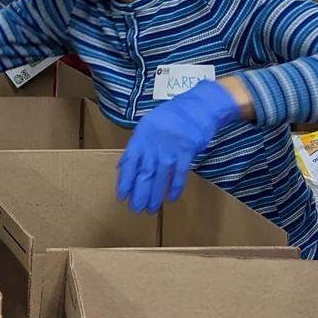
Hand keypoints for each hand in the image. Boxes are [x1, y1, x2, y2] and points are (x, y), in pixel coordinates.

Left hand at [116, 79, 243, 213]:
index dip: (125, 181)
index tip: (122, 196)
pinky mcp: (186, 152)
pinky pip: (180, 174)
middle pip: (144, 174)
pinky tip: (171, 198)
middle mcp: (153, 146)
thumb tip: (123, 166)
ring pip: (160, 177)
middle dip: (139, 193)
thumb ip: (136, 147)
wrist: (195, 108)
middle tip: (136, 209)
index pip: (129, 164)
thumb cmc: (169, 117)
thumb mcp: (146, 127)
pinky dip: (175, 187)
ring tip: (151, 209)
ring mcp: (170, 150)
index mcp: (141, 139)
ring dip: (155, 195)